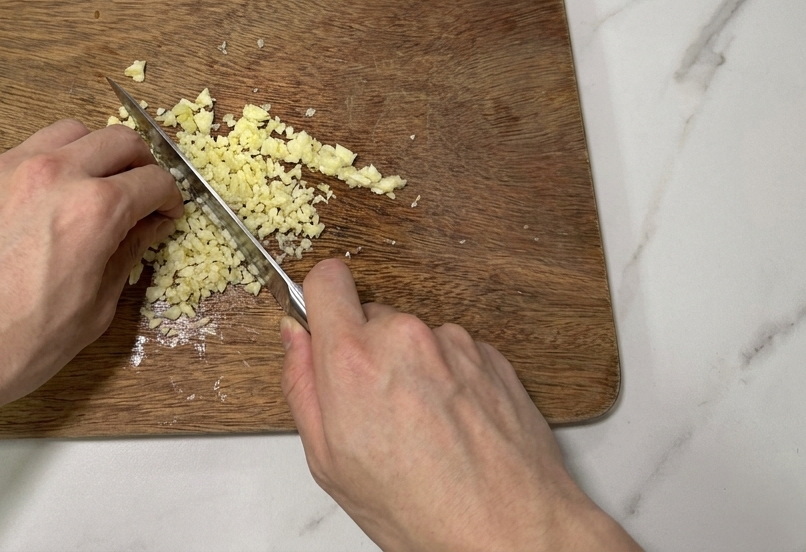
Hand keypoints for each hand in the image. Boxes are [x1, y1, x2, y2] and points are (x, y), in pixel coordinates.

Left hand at [0, 120, 182, 551]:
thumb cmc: (7, 349)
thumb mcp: (89, 316)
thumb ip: (122, 262)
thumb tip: (139, 235)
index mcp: (92, 210)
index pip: (153, 180)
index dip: (169, 199)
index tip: (166, 213)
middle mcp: (53, 175)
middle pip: (119, 139)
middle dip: (140, 164)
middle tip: (140, 194)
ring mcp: (8, 170)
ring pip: (71, 132)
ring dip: (94, 152)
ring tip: (94, 186)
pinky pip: (25, 151)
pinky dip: (49, 163)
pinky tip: (43, 201)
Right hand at [280, 259, 640, 551]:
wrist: (510, 531)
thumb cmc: (421, 510)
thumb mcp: (329, 462)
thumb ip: (302, 385)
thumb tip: (295, 337)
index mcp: (354, 359)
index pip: (326, 279)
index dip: (322, 300)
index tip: (325, 325)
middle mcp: (405, 338)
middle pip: (371, 315)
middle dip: (367, 350)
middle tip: (377, 409)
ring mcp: (453, 343)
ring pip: (414, 337)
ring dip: (413, 368)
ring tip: (424, 428)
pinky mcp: (490, 354)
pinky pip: (453, 353)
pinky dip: (450, 379)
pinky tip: (453, 426)